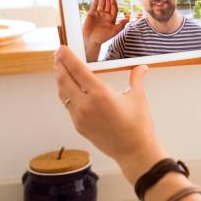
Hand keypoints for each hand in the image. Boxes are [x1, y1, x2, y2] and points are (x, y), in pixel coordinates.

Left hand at [54, 46, 167, 183]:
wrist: (134, 151)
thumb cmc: (138, 125)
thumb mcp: (138, 97)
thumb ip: (137, 78)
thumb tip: (142, 67)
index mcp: (100, 94)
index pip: (78, 70)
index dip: (67, 57)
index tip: (61, 48)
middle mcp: (86, 105)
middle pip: (65, 80)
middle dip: (59, 65)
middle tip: (57, 54)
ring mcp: (80, 117)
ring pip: (63, 93)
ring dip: (59, 79)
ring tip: (59, 68)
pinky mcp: (79, 126)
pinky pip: (68, 105)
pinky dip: (65, 93)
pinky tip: (68, 88)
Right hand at [83, 0, 128, 59]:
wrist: (90, 40)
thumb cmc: (102, 37)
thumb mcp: (113, 32)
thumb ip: (120, 25)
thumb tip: (128, 19)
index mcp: (111, 19)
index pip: (113, 9)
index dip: (113, 4)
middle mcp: (105, 16)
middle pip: (108, 5)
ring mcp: (98, 14)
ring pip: (101, 4)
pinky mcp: (91, 14)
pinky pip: (94, 5)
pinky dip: (96, 0)